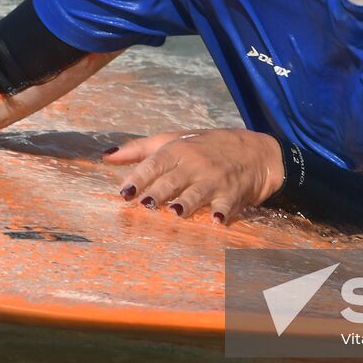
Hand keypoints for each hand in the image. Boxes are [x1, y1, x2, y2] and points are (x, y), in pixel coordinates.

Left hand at [103, 128, 284, 225]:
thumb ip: (140, 149)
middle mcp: (194, 163)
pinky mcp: (233, 192)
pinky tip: (217, 221)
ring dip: (187, 202)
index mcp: (177, 150)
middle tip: (144, 204)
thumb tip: (106, 157)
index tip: (124, 192)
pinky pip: (227, 203)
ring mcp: (214, 178)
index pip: (154, 163)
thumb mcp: (174, 140)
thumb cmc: (208, 146)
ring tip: (175, 212)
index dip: (139, 177)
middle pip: (172, 180)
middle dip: (158, 192)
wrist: (255, 151)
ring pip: (197, 192)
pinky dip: (223, 211)